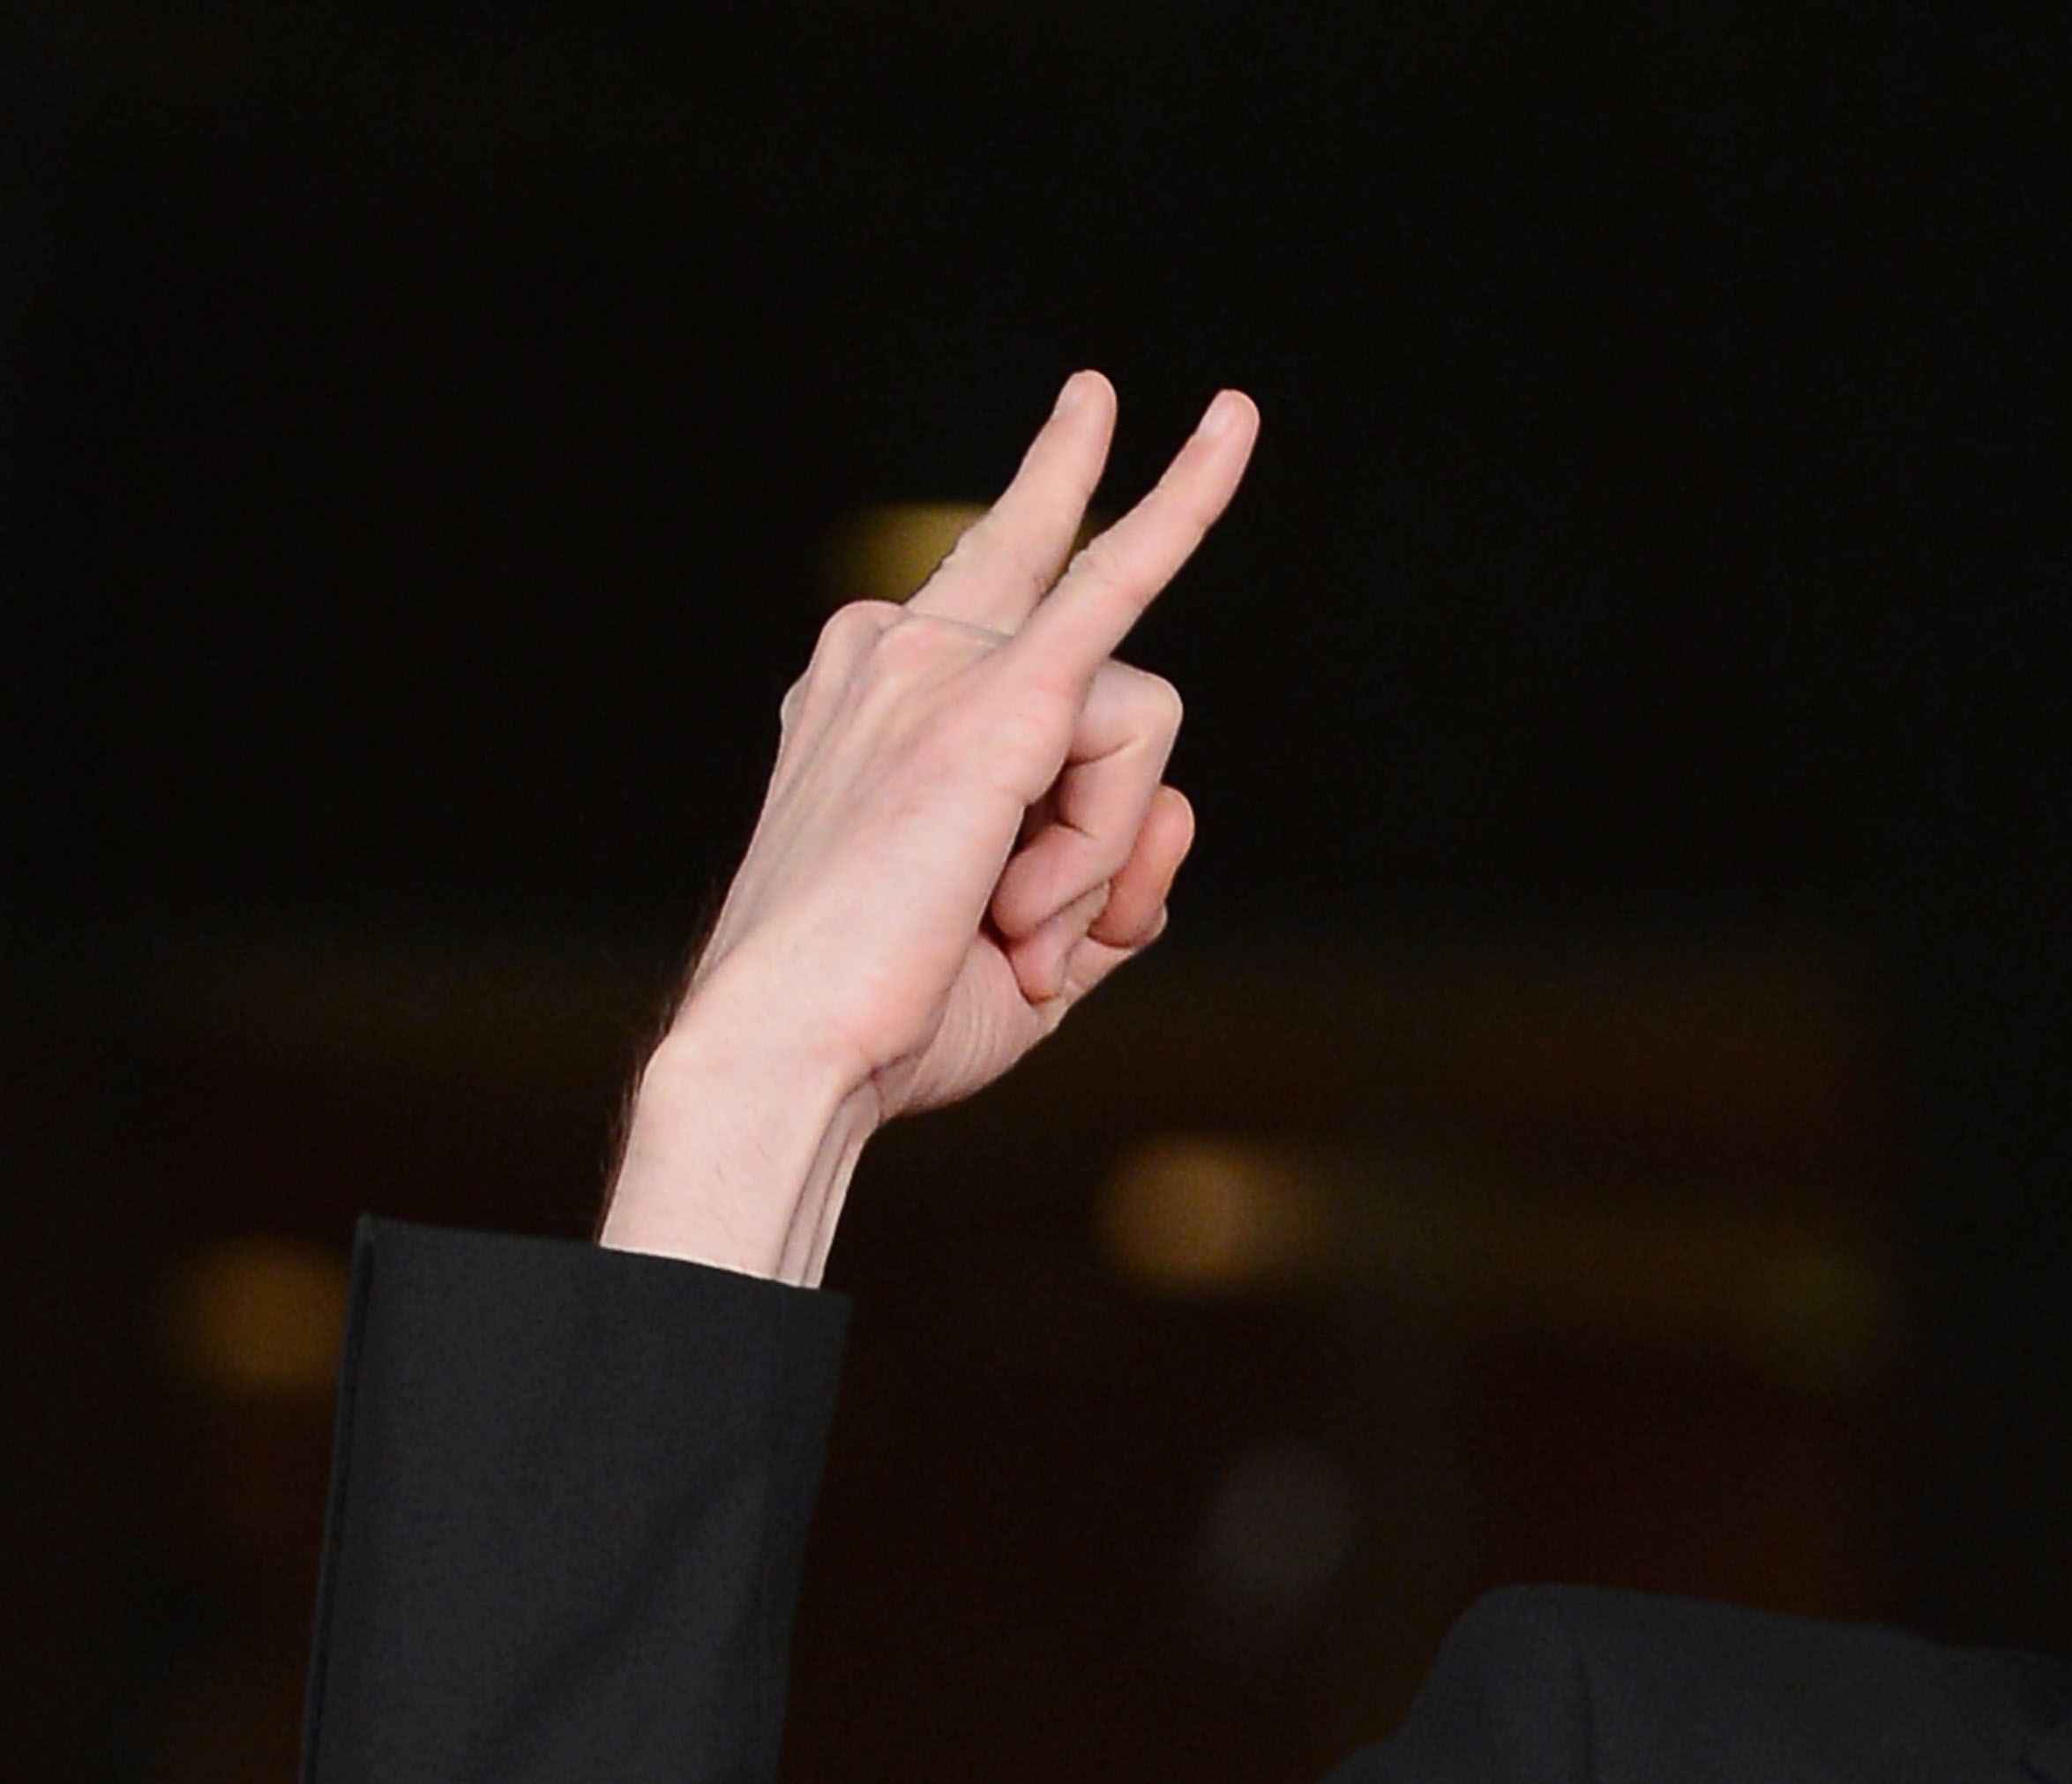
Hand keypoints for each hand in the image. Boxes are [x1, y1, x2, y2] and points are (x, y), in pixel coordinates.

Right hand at [601, 372, 1257, 1280]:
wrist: (792, 1056)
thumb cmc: (891, 1024)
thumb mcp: (1025, 952)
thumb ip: (1111, 880)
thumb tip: (1178, 811)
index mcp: (867, 706)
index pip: (1013, 659)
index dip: (1075, 764)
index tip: (1040, 726)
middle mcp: (890, 657)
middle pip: (1055, 599)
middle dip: (1064, 472)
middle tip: (1114, 393)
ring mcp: (939, 665)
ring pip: (1137, 723)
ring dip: (1104, 860)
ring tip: (1013, 931)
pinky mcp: (998, 702)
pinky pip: (1123, 581)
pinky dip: (1188, 505)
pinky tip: (1232, 421)